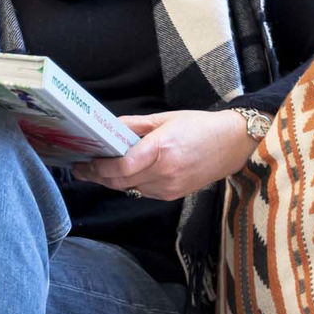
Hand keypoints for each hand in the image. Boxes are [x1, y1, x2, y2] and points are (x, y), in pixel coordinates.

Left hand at [73, 109, 256, 200]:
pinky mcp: (174, 194)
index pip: (121, 167)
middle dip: (96, 177)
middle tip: (80, 170)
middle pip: (120, 182)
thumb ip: (133, 125)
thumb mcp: (163, 119)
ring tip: (95, 170)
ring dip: (111, 181)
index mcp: (161, 150)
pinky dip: (129, 184)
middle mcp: (165, 172)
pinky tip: (121, 175)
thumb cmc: (199, 126)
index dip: (99, 167)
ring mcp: (170, 187)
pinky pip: (143, 192)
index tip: (84, 162)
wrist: (233, 144)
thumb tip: (108, 128)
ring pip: (129, 189)